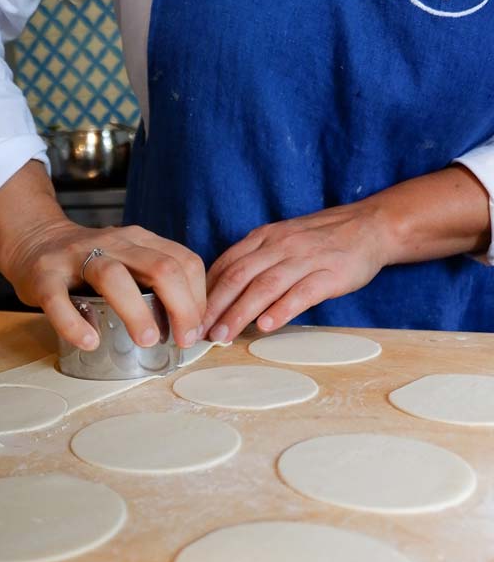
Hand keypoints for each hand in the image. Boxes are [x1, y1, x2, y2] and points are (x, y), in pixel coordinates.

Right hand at [2, 220, 205, 350]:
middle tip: (183, 340)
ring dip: (136, 311)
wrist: (33, 240)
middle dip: (181, 307)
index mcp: (139, 240)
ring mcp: (77, 257)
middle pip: (160, 267)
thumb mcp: (128, 258)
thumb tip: (192, 327)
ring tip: (147, 339)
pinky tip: (89, 340)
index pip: (184, 262)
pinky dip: (74, 323)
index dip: (198, 298)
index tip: (196, 329)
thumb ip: (155, 280)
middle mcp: (113, 243)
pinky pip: (59, 299)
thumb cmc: (88, 261)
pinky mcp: (44, 275)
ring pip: (113, 276)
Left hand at [203, 201, 390, 341]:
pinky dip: (282, 309)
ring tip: (223, 335)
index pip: (225, 265)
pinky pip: (301, 293)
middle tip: (199, 332)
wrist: (370, 226)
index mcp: (263, 238)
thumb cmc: (319, 240)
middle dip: (214, 307)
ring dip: (239, 313)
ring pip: (264, 287)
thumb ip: (253, 261)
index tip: (190, 316)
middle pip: (238, 277)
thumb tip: (220, 292)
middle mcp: (279, 245)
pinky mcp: (330, 274)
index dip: (205, 292)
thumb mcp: (280, 240)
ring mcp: (304, 259)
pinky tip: (266, 326)